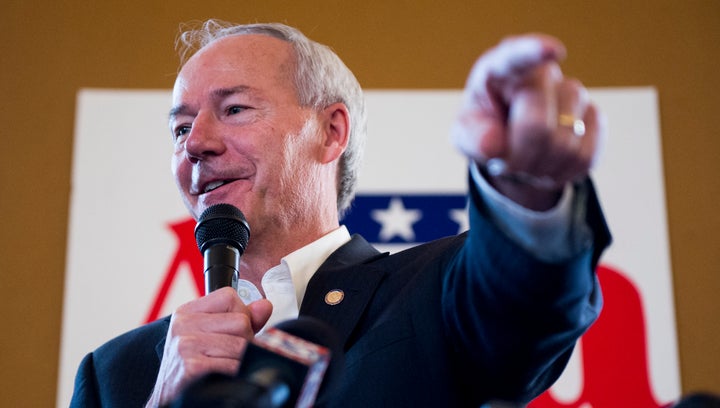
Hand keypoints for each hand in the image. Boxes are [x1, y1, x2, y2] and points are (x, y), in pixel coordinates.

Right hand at [145, 287, 272, 406]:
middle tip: (225, 354)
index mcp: (187, 312)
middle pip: (241, 322)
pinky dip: (233, 374)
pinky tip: (219, 376)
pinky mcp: (192, 367)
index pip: (229, 297)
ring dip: (239, 360)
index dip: (240, 315)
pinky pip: (234, 365)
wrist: (169, 395)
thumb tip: (264, 306)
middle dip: (242, 341)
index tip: (230, 331)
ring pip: (242, 345)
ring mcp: (186, 345)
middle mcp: (183, 325)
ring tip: (222, 365)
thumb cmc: (190, 365)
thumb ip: (240, 318)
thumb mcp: (209, 334)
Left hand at [452, 34, 605, 210]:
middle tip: (507, 165)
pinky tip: (548, 165)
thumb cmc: (484, 133)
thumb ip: (472, 137)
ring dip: (541, 167)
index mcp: (502, 69)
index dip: (536, 52)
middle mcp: (541, 73)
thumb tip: (492, 144)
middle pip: (537, 126)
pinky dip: (563, 172)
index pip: (518, 57)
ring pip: (566, 144)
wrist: (513, 149)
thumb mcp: (466, 135)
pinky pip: (585, 155)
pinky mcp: (594, 116)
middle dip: (520, 157)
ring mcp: (572, 92)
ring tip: (526, 163)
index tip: (552, 50)